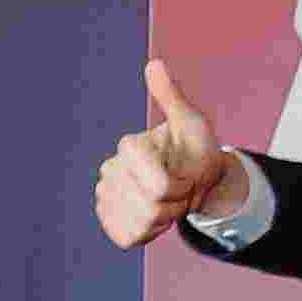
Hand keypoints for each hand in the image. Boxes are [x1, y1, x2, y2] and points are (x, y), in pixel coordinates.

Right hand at [94, 55, 229, 250]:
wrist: (196, 181)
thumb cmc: (195, 150)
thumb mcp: (193, 123)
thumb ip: (172, 97)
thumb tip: (154, 63)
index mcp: (128, 147)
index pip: (161, 186)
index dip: (182, 186)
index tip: (186, 173)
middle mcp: (109, 170)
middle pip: (153, 206)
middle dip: (178, 202)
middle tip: (181, 188)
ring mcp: (105, 196)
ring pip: (142, 224)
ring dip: (166, 218)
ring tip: (170, 200)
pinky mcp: (108, 220)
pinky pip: (129, 237)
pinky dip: (149, 233)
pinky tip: (154, 217)